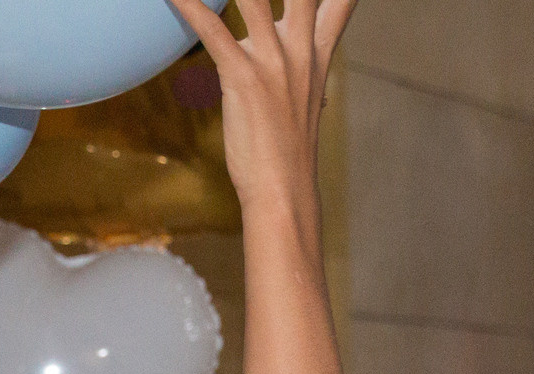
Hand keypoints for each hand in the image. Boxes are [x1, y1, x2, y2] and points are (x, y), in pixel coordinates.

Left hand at [164, 0, 354, 242]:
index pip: (342, 1)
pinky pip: (213, 30)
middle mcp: (302, 49)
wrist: (283, 195)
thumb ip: (292, 61)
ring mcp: (275, 62)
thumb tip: (270, 36)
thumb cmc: (284, 152)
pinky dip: (190, 6)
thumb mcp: (298, 98)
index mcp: (318, 52)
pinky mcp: (245, 79)